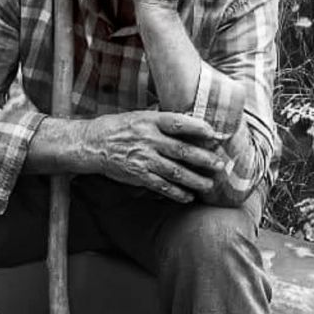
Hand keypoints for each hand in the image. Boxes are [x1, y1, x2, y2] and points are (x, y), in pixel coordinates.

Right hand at [82, 111, 224, 202]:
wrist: (93, 143)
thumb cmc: (120, 128)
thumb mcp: (141, 116)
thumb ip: (164, 122)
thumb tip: (193, 125)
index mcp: (150, 121)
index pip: (178, 123)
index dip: (197, 128)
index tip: (214, 134)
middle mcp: (148, 139)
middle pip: (181, 150)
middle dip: (203, 159)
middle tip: (220, 165)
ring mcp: (143, 158)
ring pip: (174, 171)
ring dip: (194, 180)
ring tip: (209, 185)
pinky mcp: (138, 175)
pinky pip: (161, 186)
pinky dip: (176, 192)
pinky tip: (188, 196)